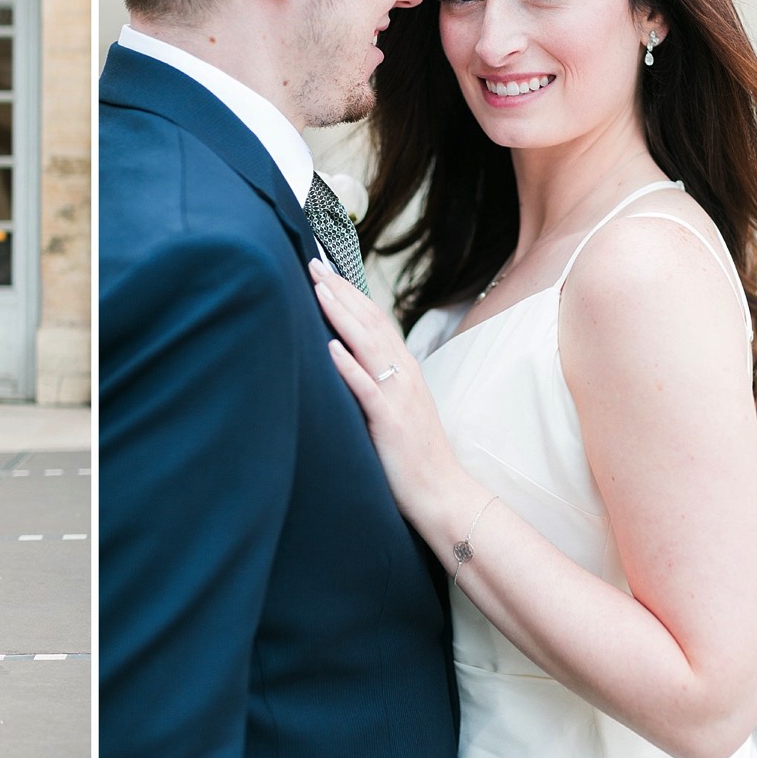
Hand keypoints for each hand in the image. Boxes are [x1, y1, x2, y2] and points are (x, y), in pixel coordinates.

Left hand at [309, 259, 460, 520]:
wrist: (443, 493)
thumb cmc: (414, 454)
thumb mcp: (397, 407)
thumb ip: (378, 380)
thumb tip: (348, 358)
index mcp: (404, 369)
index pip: (374, 319)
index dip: (349, 293)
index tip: (324, 270)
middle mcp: (403, 374)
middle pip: (369, 322)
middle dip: (340, 291)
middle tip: (313, 264)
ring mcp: (398, 396)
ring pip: (368, 345)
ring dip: (341, 315)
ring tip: (318, 289)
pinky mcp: (389, 422)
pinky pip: (367, 389)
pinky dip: (349, 366)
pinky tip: (330, 348)